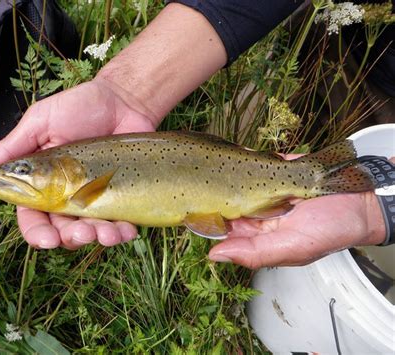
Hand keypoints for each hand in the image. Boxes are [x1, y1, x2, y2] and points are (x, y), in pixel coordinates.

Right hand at [0, 78, 156, 248]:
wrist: (123, 99)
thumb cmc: (80, 107)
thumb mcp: (39, 123)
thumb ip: (10, 149)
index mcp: (44, 182)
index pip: (33, 215)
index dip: (37, 232)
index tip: (45, 240)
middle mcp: (69, 194)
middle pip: (64, 229)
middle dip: (71, 238)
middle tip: (81, 233)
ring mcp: (96, 196)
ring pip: (92, 230)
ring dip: (98, 238)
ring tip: (107, 233)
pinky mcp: (121, 195)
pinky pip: (121, 221)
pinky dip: (123, 231)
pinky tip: (127, 230)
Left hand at [208, 157, 391, 267]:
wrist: (360, 200)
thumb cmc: (331, 230)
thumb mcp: (292, 248)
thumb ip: (254, 252)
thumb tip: (214, 256)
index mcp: (257, 233)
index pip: (222, 227)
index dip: (205, 219)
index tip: (187, 210)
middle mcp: (256, 210)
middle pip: (223, 201)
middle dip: (208, 193)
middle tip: (191, 183)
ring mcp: (263, 187)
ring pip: (232, 180)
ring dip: (219, 173)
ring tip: (200, 165)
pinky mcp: (273, 167)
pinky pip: (250, 162)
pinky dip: (239, 158)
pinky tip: (223, 153)